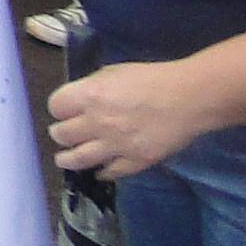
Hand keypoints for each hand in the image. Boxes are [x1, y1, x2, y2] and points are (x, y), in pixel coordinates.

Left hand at [50, 60, 223, 178]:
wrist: (189, 98)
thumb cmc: (151, 78)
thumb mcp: (113, 72)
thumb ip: (92, 87)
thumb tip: (81, 99)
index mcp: (88, 96)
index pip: (56, 107)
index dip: (58, 108)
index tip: (62, 111)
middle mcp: (96, 123)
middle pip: (62, 134)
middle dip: (60, 134)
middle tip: (61, 134)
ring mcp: (115, 145)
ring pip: (79, 159)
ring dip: (67, 159)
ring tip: (63, 160)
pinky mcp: (136, 161)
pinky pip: (112, 172)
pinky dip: (103, 172)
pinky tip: (100, 172)